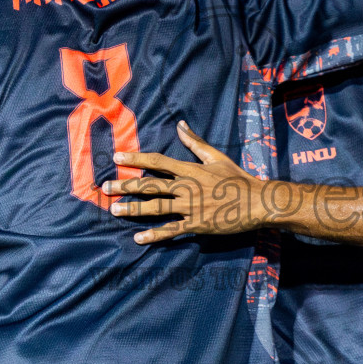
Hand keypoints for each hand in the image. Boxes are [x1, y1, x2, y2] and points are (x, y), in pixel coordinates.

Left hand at [102, 122, 265, 243]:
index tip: (117, 158)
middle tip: (105, 187)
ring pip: (156, 208)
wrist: (257, 202)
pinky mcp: (196, 225)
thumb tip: (180, 125)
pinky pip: (171, 230)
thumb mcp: (216, 157)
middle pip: (150, 186)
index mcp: (190, 170)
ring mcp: (190, 207)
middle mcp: (186, 188)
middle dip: (125, 186)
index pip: (157, 162)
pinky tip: (138, 238)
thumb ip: (195, 143)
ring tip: (115, 210)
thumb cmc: (238, 178)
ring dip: (133, 209)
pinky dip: (154, 235)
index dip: (135, 159)